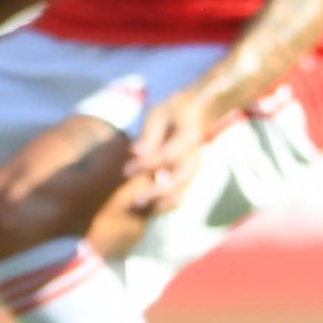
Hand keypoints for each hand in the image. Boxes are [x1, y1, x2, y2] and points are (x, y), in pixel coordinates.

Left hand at [117, 89, 217, 224]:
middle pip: (178, 179)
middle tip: (134, 200)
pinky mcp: (189, 178)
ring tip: (137, 209)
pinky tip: (146, 208)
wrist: (197, 115)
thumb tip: (135, 152)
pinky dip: (164, 205)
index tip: (126, 170)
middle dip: (156, 191)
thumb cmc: (171, 113)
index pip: (168, 155)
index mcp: (189, 137)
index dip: (147, 164)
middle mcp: (194, 157)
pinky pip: (179, 196)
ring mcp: (193, 170)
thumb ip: (148, 134)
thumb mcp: (158, 114)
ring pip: (181, 192)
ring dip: (160, 203)